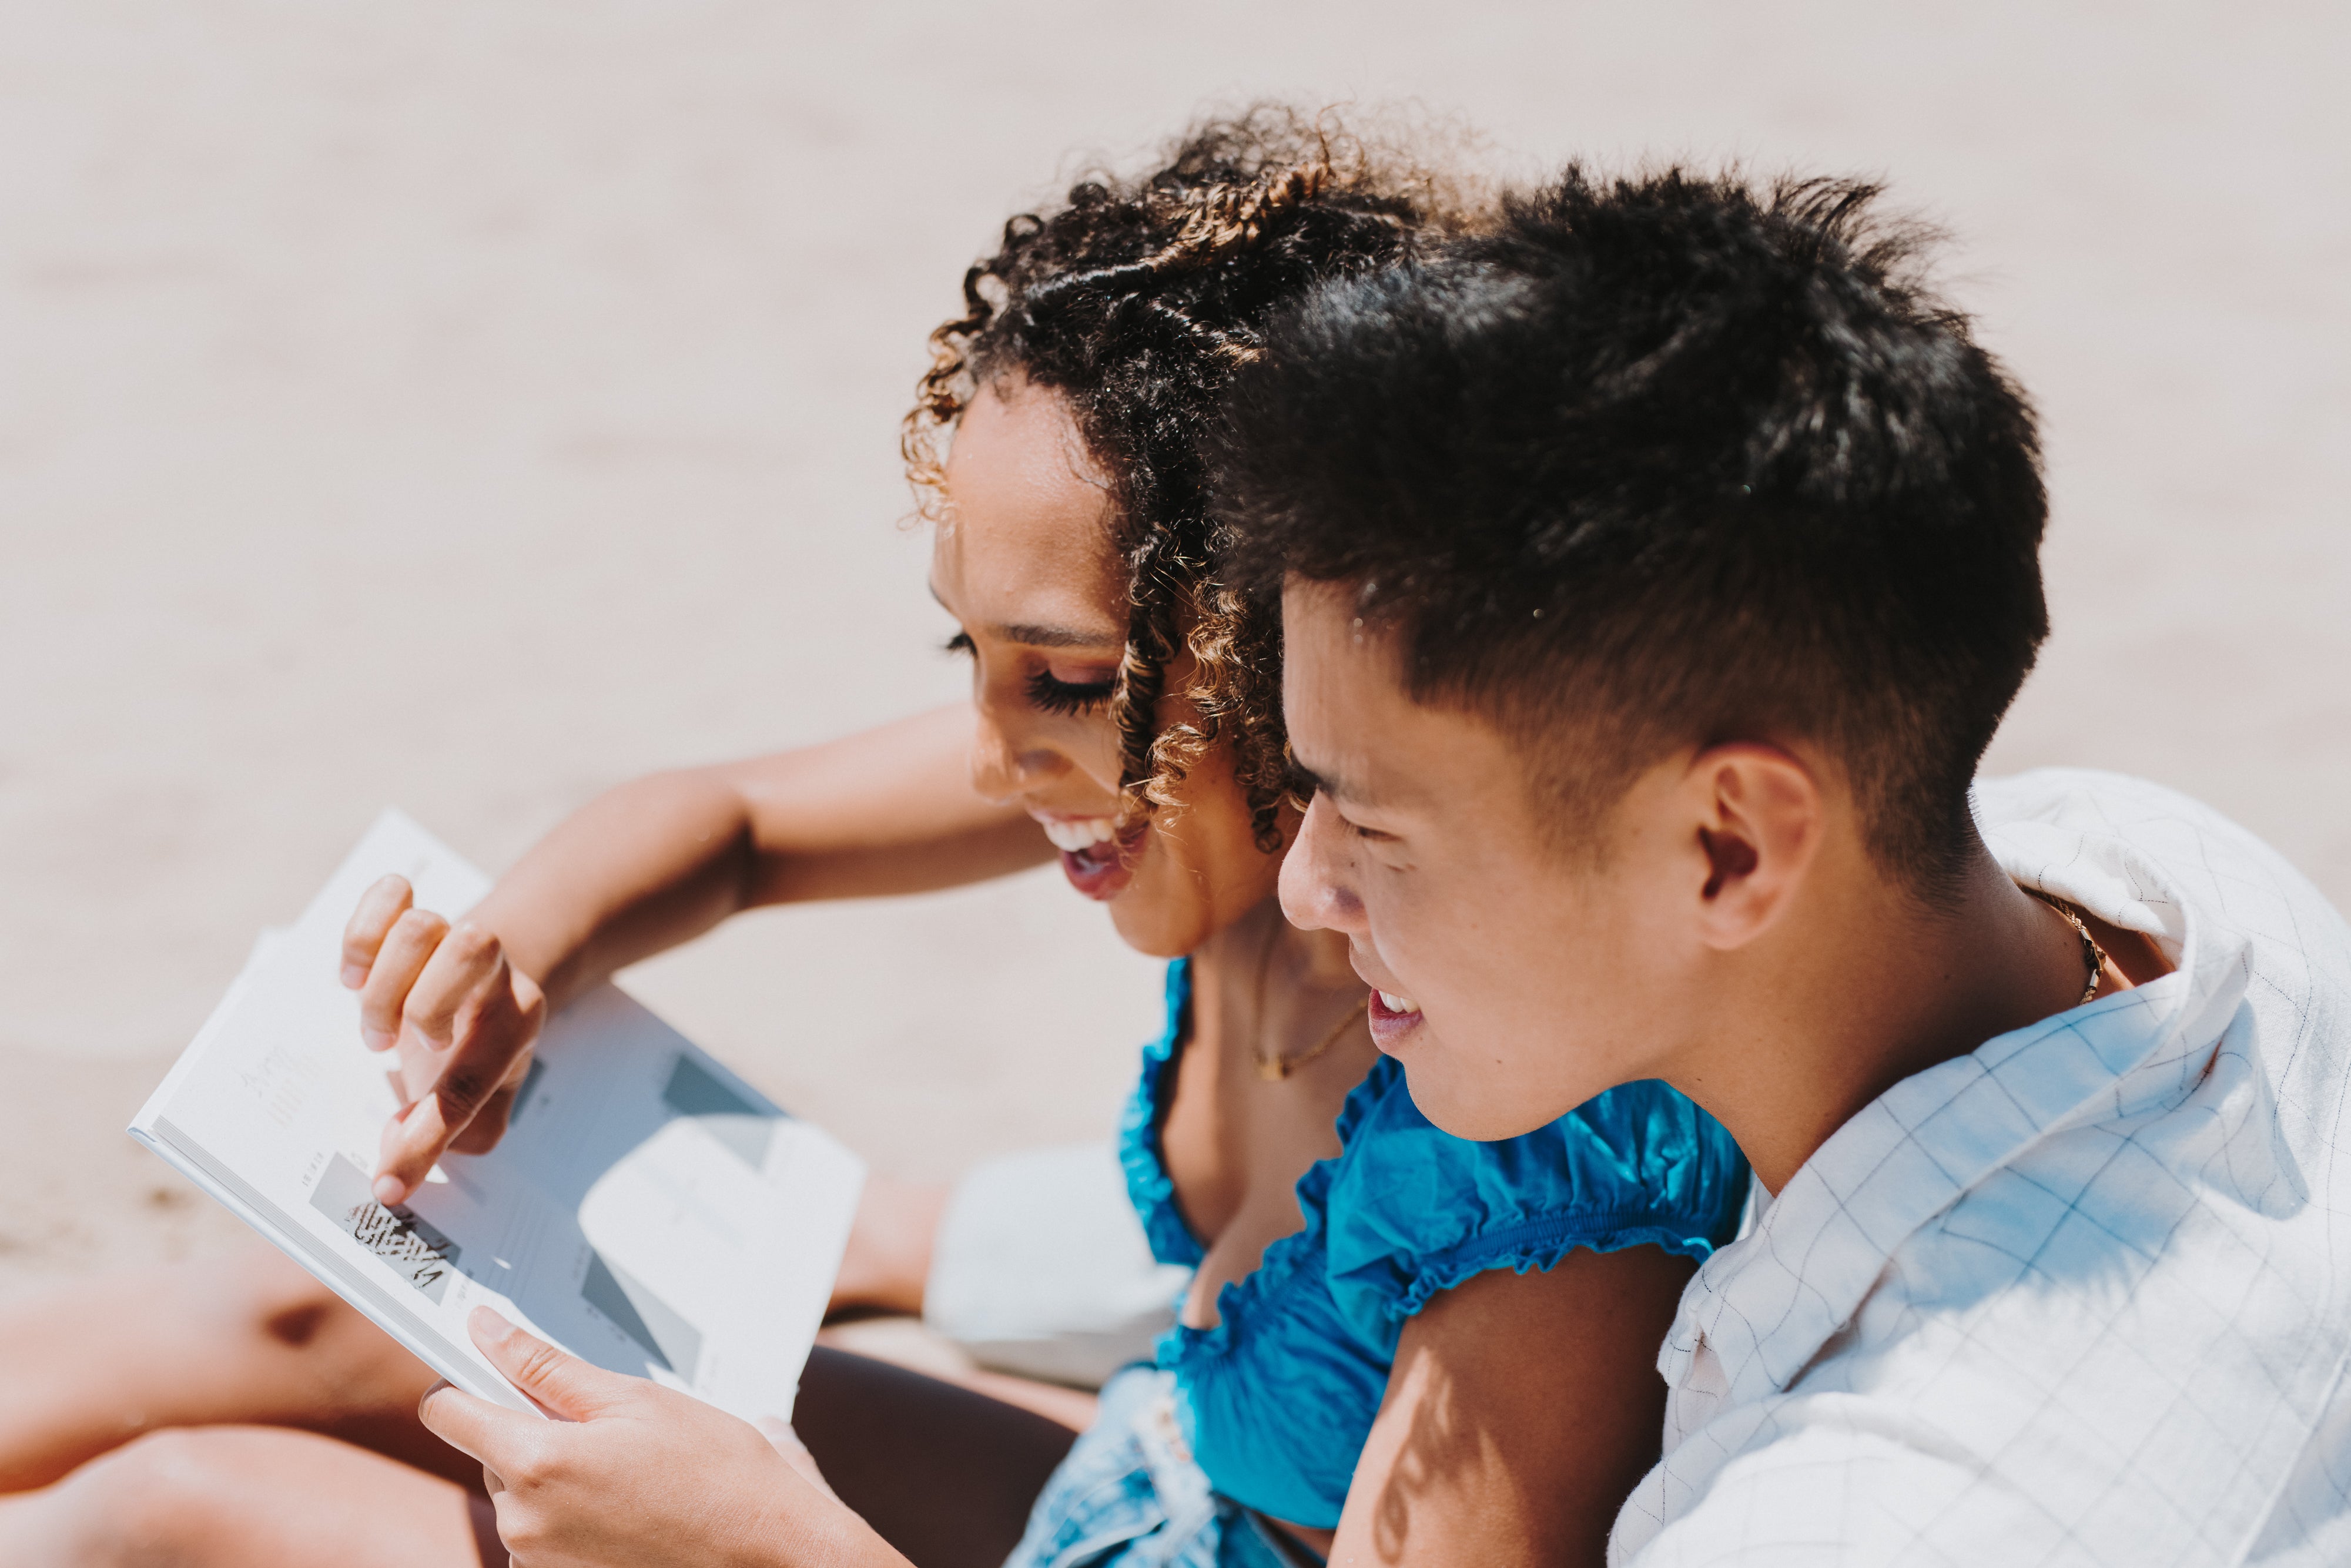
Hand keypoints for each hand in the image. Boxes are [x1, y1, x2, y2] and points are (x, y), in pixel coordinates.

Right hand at [341, 874, 547, 1205]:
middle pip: (471, 948)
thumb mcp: (483, 1101)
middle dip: (421, 1004)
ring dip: (384, 983)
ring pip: (422, 925)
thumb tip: (396, 1161)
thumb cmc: (473, 1051)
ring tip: (376, 1030)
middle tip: (397, 1050)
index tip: (388, 1184)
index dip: (423, 1140)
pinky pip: (390, 893)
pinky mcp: (410, 913)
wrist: (485, 984)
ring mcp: (450, 935)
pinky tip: (356, 975)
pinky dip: (364, 933)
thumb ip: (451, 1137)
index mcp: (516, 1024)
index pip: (473, 1080)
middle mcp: (492, 972)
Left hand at [418, 1309, 906, 1567]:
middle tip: (611, 1427)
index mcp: (536, 1462)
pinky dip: (573, 1518)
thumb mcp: (635, 1400)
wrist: (770, 1552)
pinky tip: (630, 1511)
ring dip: (559, 1477)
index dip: (466, 1381)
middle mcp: (522, 1522)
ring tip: (631, 1475)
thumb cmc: (715, 1470)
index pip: (447, 1411)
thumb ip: (545, 1367)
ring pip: (521, 1495)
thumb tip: (484, 1330)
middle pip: (491, 1452)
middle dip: (536, 1432)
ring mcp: (536, 1563)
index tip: (492, 1368)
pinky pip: (543, 1536)